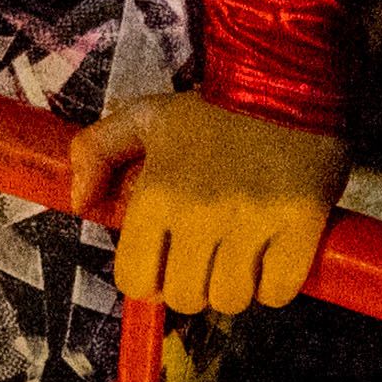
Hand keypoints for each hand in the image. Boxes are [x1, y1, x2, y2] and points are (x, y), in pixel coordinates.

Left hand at [76, 91, 348, 316]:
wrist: (283, 80)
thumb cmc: (211, 108)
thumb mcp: (144, 117)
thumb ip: (97, 151)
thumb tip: (81, 204)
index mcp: (157, 193)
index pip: (136, 279)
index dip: (148, 278)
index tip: (164, 262)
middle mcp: (200, 216)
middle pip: (185, 298)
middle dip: (192, 284)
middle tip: (205, 256)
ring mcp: (252, 225)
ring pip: (231, 301)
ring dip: (234, 286)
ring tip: (239, 254)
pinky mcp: (300, 228)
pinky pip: (278, 292)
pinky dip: (274, 284)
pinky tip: (271, 255)